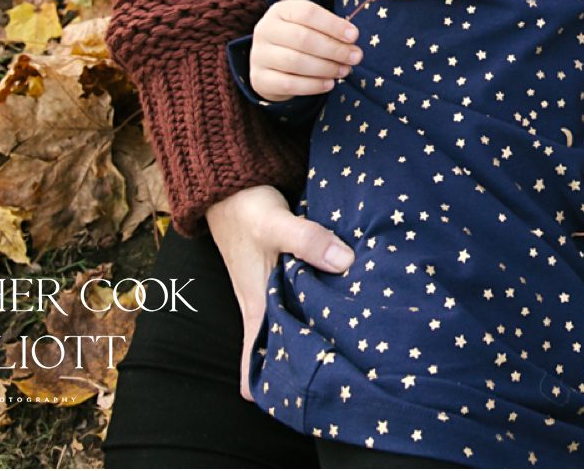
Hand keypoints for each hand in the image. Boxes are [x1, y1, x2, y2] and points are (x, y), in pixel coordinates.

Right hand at [203, 185, 354, 400]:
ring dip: (315, 329)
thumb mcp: (277, 224)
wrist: (229, 182)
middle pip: (281, 343)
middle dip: (304, 360)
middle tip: (343, 374)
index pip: (256, 358)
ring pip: (294, 319)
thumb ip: (310, 241)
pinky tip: (348, 302)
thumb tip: (346, 264)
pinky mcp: (284, 268)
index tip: (295, 401)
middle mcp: (262, 301)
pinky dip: (319, 302)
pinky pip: (302, 295)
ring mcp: (272, 286)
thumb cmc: (246, 208)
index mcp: (255, 303)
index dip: (270, 384)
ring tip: (355, 345)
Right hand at [248, 0, 360, 103]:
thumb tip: (352, 41)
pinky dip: (313, 86)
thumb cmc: (299, 40)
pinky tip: (329, 84)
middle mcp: (265, 30)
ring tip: (344, 70)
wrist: (271, 64)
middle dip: (334, 49)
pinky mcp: (259, 79)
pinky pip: (288, 84)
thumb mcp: (312, 27)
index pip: (307, 13)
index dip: (333, 25)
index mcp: (280, 10)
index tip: (354, 36)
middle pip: (302, 38)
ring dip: (326, 68)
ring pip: (295, 62)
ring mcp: (259, 55)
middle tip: (355, 57)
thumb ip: (331, 31)